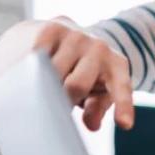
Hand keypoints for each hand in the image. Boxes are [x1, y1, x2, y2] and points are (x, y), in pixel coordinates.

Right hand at [0, 18, 133, 130]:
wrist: (57, 33)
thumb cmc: (79, 71)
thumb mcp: (94, 91)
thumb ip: (97, 108)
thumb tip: (93, 125)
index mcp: (117, 65)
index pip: (120, 87)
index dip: (123, 106)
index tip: (125, 124)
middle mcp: (100, 48)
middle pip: (76, 86)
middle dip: (63, 99)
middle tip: (55, 101)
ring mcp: (76, 37)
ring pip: (52, 73)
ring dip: (43, 85)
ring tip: (42, 82)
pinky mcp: (51, 30)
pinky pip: (36, 56)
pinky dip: (31, 67)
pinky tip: (29, 66)